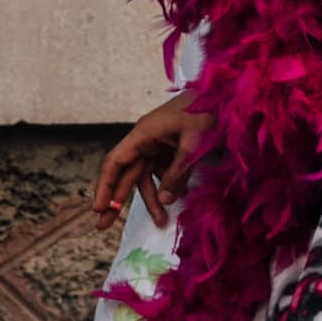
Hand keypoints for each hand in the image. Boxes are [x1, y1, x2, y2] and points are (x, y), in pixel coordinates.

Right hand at [93, 92, 212, 232]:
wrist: (222, 94)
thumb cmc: (205, 111)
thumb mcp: (193, 144)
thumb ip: (178, 172)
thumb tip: (165, 200)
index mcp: (143, 134)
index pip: (115, 162)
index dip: (105, 186)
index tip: (99, 208)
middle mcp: (145, 141)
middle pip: (126, 174)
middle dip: (117, 201)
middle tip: (102, 226)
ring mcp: (157, 146)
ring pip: (146, 178)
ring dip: (152, 200)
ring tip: (161, 222)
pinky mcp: (170, 150)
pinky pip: (163, 173)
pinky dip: (168, 188)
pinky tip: (175, 202)